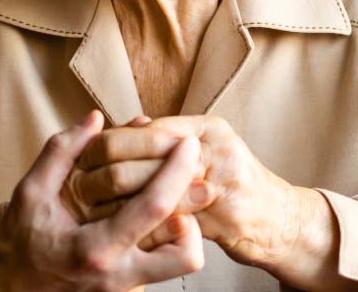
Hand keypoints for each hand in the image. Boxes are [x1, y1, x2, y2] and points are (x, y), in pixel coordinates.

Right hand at [0, 111, 204, 291]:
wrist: (4, 289)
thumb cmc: (18, 238)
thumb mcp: (31, 190)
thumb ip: (62, 151)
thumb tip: (95, 119)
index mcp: (93, 248)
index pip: (153, 208)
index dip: (176, 170)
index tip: (189, 144)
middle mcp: (116, 276)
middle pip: (186, 253)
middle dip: (197, 212)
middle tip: (194, 179)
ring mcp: (124, 289)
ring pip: (181, 264)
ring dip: (185, 230)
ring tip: (172, 198)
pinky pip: (163, 266)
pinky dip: (168, 239)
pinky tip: (155, 216)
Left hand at [78, 116, 316, 270]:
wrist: (280, 221)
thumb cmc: (232, 182)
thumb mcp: (203, 149)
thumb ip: (166, 137)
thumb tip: (124, 124)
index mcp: (208, 127)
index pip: (144, 130)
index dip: (109, 144)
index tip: (82, 158)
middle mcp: (216, 148)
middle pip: (144, 155)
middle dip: (106, 173)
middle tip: (77, 186)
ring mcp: (222, 181)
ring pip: (152, 189)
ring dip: (118, 203)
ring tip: (88, 211)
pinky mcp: (223, 217)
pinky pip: (169, 222)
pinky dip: (142, 228)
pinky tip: (119, 233)